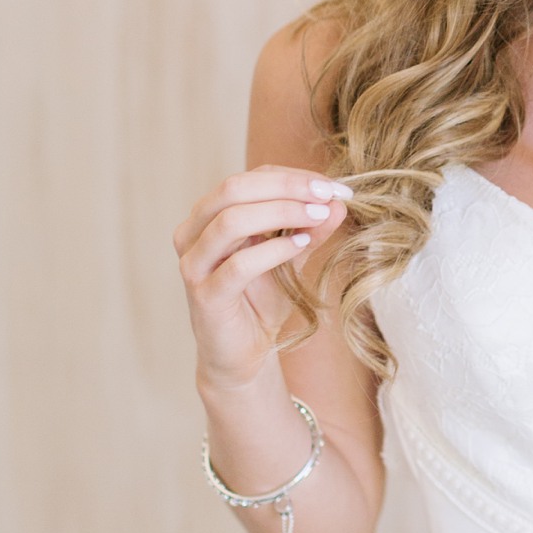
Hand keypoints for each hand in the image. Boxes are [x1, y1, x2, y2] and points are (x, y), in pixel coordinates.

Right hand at [173, 164, 353, 390]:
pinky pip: (238, 264)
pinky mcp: (204, 295)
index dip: (294, 176)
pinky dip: (273, 250)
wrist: (243, 355)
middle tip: (328, 194)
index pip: (250, 178)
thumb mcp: (292, 257)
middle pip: (234, 188)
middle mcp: (194, 233)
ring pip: (231, 220)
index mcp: (210, 216)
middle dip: (287, 187)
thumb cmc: (262, 301)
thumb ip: (311, 229)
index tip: (336, 186)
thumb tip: (339, 201)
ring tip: (318, 216)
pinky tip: (301, 245)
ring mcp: (194, 263)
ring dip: (281, 212)